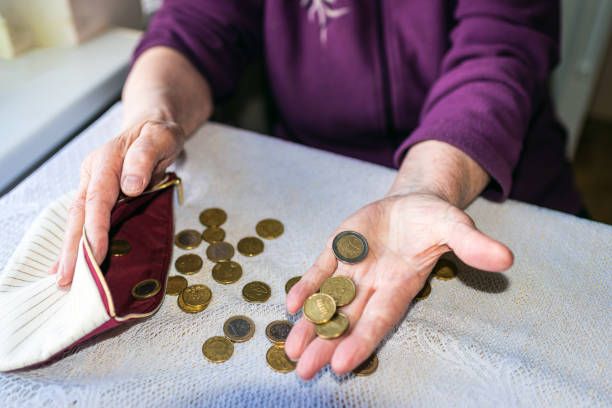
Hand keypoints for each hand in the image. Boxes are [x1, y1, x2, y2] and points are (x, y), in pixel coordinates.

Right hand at [49, 120, 184, 288]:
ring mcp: (93, 187)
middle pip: (79, 214)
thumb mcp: (160, 137)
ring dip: (71, 250)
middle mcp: (93, 175)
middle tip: (66, 278)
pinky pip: (86, 222)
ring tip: (63, 279)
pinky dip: (79, 243)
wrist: (153, 130)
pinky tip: (71, 263)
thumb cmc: (158, 135)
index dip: (95, 228)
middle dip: (73, 248)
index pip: (97, 199)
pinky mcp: (99, 197)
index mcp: (105, 161)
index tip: (96, 254)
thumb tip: (130, 186)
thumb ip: (145, 157)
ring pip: (78, 221)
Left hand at [285, 192, 512, 379]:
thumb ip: (472, 244)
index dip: (361, 340)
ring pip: (328, 300)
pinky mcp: (338, 249)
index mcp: (401, 284)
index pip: (380, 319)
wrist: (413, 203)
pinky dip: (307, 286)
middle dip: (326, 344)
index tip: (342, 364)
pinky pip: (320, 270)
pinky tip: (291, 305)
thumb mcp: (455, 226)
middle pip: (347, 318)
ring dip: (309, 324)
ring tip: (290, 351)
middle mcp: (374, 283)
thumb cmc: (435, 220)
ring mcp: (353, 267)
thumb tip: (505, 257)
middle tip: (303, 372)